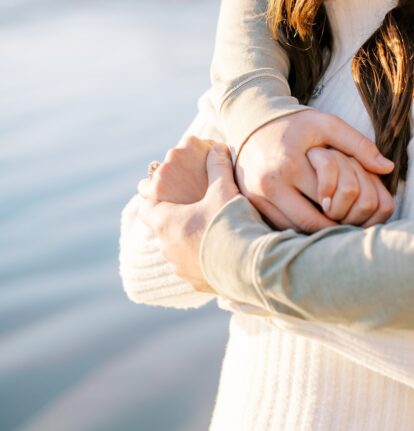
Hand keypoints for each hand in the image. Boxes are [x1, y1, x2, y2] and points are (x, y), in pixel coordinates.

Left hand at [138, 143, 238, 290]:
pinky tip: (221, 254)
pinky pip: (195, 269)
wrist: (250, 265)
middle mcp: (168, 248)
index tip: (163, 194)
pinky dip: (203, 261)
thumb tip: (217, 146)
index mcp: (167, 223)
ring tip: (210, 234)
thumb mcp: (225, 189)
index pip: (146, 209)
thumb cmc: (231, 222)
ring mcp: (181, 269)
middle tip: (194, 211)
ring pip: (179, 252)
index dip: (153, 199)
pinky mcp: (198, 285)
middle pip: (164, 230)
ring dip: (189, 242)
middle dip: (177, 220)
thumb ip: (218, 166)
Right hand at [236, 110, 393, 232]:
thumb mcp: (327, 125)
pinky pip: (277, 226)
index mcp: (291, 164)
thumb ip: (358, 145)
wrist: (252, 120)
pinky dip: (296, 228)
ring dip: (313, 233)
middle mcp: (269, 184)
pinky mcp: (249, 203)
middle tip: (352, 229)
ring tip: (335, 227)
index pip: (327, 200)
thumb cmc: (295, 124)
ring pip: (291, 230)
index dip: (348, 211)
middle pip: (308, 223)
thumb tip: (387, 168)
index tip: (364, 217)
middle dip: (332, 228)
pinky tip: (313, 222)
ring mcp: (255, 197)